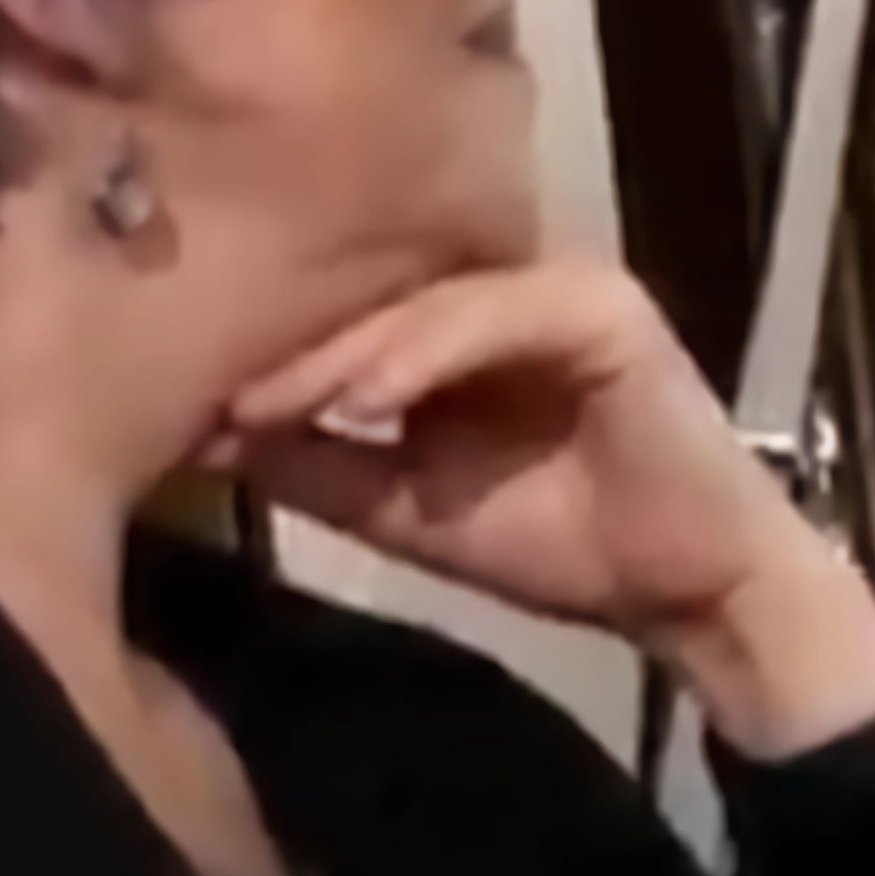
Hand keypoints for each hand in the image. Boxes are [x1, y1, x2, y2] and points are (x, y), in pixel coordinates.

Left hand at [221, 264, 874, 754]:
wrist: (691, 590)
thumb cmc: (563, 544)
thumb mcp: (405, 505)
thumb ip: (320, 462)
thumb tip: (208, 432)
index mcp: (464, 324)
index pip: (353, 313)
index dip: (272, 351)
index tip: (184, 400)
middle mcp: (511, 285)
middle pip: (381, 296)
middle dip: (292, 343)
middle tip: (205, 390)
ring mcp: (563, 289)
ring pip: (429, 300)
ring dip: (345, 351)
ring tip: (271, 400)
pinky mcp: (606, 311)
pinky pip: (499, 315)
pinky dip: (426, 353)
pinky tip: (366, 398)